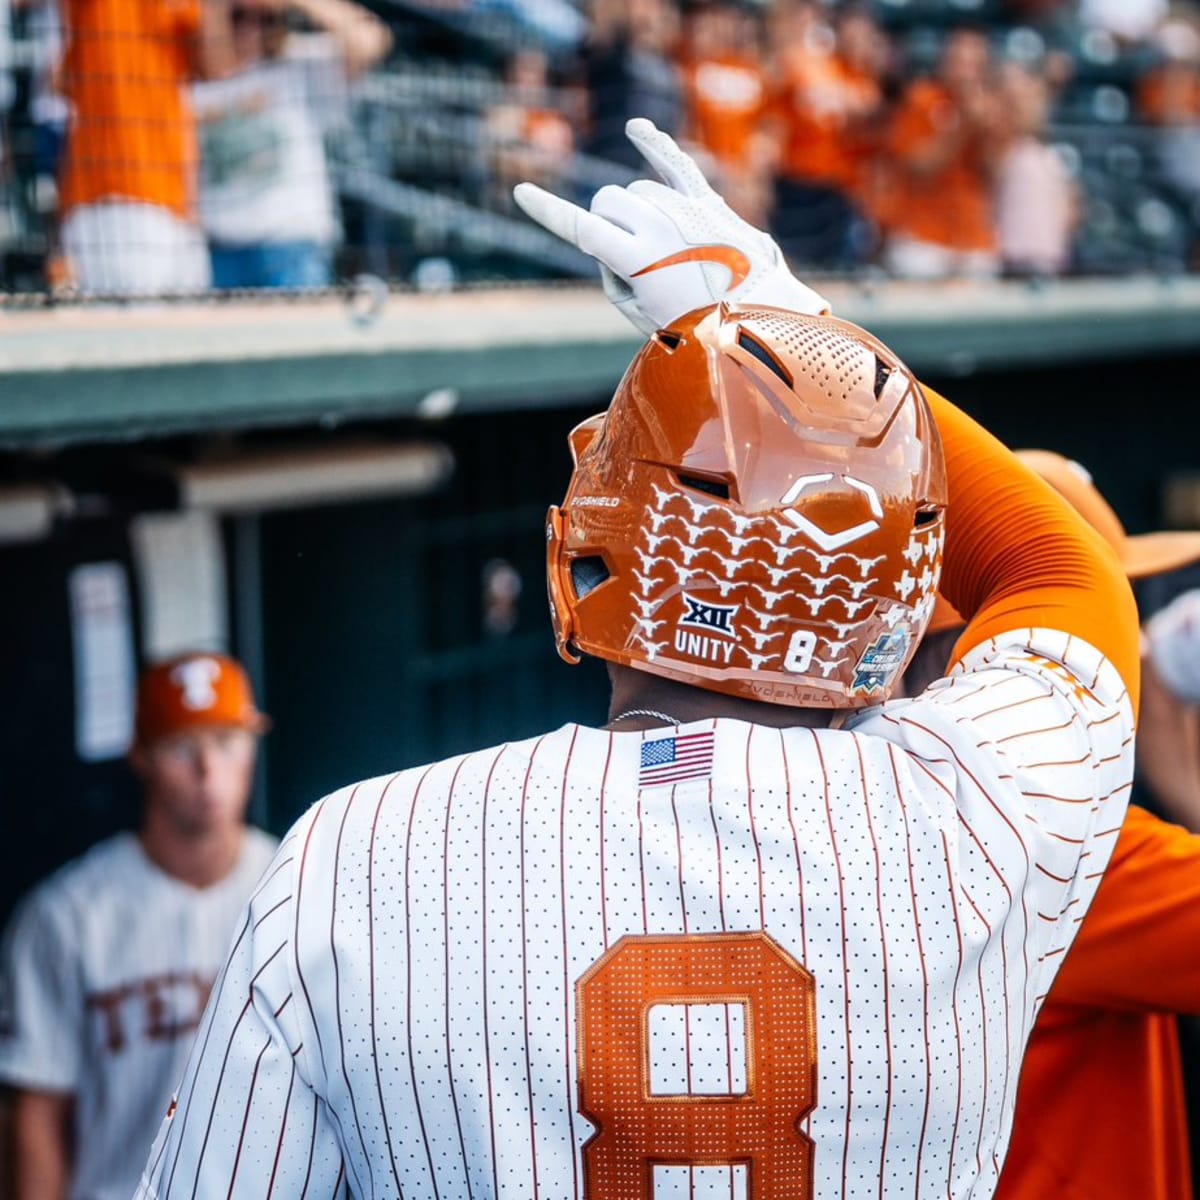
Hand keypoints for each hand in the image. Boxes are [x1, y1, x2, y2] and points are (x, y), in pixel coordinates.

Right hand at [513, 118, 828, 336]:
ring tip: (661, 251)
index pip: (580, 228)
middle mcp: (658, 224)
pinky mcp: (704, 200)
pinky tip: (637, 129)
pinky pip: (675, 163)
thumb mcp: (642, 314)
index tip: (522, 192)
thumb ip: (615, 276)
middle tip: (626, 260)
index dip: (548, 211)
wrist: (758, 313)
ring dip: (635, 213)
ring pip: (637, 190)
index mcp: (639, 258)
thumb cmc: (697, 324)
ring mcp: (682, 207)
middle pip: (607, 200)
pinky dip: (654, 144)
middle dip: (605, 223)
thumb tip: (612, 240)